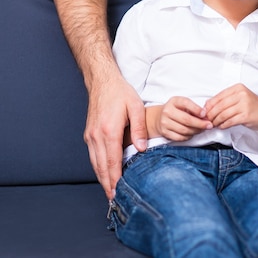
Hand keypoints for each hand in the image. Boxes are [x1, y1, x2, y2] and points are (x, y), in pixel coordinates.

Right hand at [83, 74, 146, 199]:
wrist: (102, 82)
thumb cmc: (121, 93)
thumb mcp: (136, 107)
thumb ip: (139, 129)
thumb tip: (142, 149)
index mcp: (109, 131)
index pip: (112, 162)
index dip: (115, 179)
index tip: (118, 193)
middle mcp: (96, 136)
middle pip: (101, 167)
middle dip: (107, 184)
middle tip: (114, 200)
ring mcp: (90, 136)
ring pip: (95, 163)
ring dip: (102, 178)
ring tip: (110, 192)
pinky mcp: (89, 134)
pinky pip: (93, 156)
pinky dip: (98, 168)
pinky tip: (105, 173)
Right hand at [149, 97, 212, 140]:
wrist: (159, 117)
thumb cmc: (176, 109)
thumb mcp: (183, 104)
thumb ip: (194, 108)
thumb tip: (205, 116)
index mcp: (174, 101)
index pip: (187, 104)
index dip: (197, 109)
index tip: (205, 114)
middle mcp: (168, 111)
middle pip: (187, 120)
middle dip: (200, 124)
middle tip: (209, 125)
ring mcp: (165, 123)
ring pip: (184, 130)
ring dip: (196, 131)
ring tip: (202, 129)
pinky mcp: (164, 132)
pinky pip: (180, 137)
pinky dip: (188, 136)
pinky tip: (192, 133)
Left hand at [204, 83, 257, 130]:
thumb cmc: (253, 106)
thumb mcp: (240, 98)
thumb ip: (225, 99)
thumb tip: (207, 105)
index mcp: (238, 88)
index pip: (218, 96)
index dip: (209, 106)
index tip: (204, 112)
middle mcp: (241, 94)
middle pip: (219, 106)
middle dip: (211, 115)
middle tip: (207, 120)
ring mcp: (244, 105)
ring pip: (223, 114)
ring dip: (216, 121)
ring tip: (214, 124)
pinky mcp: (246, 116)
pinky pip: (229, 121)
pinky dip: (223, 125)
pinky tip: (222, 126)